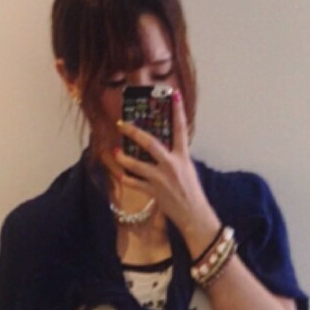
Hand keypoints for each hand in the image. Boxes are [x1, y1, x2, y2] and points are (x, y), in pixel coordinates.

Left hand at [114, 92, 219, 254]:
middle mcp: (171, 165)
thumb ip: (175, 156)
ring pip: (137, 165)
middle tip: (121, 124)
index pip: (180, 129)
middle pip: (150, 143)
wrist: (193, 214)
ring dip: (123, 158)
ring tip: (115, 151)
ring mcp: (160, 179)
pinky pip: (134, 183)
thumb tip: (162, 146)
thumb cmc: (191, 191)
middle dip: (134, 132)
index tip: (173, 95)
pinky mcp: (153, 192)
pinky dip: (125, 178)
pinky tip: (118, 173)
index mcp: (182, 157)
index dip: (178, 111)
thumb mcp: (187, 169)